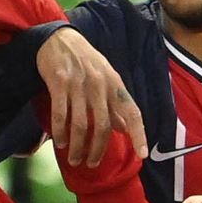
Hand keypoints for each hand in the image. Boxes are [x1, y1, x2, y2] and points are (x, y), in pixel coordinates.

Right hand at [37, 26, 145, 167]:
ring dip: (78, 147)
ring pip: (81, 125)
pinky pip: (61, 115)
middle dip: (97, 150)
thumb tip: (124, 128)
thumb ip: (115, 103)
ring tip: (75, 160)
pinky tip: (59, 143)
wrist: (58, 38)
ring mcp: (79, 84)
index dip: (139, 134)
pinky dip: (60, 133)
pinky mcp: (59, 83)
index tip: (143, 154)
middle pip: (103, 126)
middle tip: (92, 164)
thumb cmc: (85, 61)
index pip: (132, 112)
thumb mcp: (106, 78)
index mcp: (115, 85)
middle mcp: (100, 85)